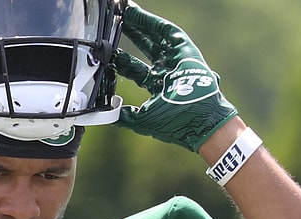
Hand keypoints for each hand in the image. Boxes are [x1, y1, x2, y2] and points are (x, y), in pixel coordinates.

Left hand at [113, 2, 237, 152]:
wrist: (198, 122)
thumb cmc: (176, 124)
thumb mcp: (142, 119)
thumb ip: (121, 115)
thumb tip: (102, 114)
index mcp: (156, 87)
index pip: (133, 68)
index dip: (119, 58)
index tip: (105, 50)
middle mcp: (166, 71)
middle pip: (143, 48)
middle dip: (129, 35)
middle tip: (114, 23)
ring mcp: (176, 60)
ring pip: (154, 37)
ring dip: (139, 24)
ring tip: (123, 12)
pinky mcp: (186, 52)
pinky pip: (167, 32)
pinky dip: (151, 23)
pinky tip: (136, 14)